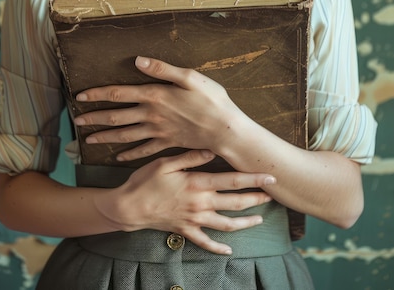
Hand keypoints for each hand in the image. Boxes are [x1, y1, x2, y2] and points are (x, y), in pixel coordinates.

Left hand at [74, 56, 245, 160]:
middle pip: (116, 117)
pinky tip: (118, 156)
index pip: (118, 93)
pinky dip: (129, 153)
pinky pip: (143, 150)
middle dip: (95, 118)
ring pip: (125, 135)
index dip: (98, 94)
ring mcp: (158, 131)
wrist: (224, 130)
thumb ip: (162, 69)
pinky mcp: (167, 143)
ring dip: (106, 136)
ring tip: (89, 139)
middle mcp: (151, 115)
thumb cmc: (211, 100)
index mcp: (154, 95)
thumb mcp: (189, 77)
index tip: (80, 96)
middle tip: (77, 121)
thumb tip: (138, 60)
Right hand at [107, 149, 275, 254]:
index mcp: (197, 183)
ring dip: (246, 222)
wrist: (128, 207)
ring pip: (227, 224)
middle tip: (273, 195)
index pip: (233, 180)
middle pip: (235, 203)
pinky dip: (219, 248)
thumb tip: (213, 150)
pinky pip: (206, 243)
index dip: (254, 178)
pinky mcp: (186, 231)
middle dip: (256, 199)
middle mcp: (200, 203)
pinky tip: (230, 251)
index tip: (271, 177)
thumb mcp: (166, 162)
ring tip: (260, 219)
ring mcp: (194, 220)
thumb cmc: (145, 181)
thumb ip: (191, 157)